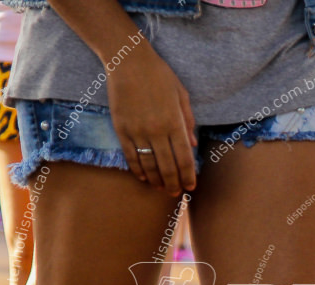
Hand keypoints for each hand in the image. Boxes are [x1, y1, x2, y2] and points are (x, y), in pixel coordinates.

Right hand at [106, 37, 197, 194]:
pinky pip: (131, 156)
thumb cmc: (160, 76)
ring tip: (162, 189)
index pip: (185, 158)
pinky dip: (138, 170)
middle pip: (168, 167)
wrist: (128, 61)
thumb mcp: (181, 96)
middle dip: (174, 184)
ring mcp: (137, 131)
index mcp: (175, 123)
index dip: (189, 176)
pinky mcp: (121, 129)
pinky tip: (145, 178)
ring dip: (157, 181)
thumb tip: (193, 145)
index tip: (191, 186)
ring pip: (149, 165)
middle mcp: (157, 131)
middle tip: (177, 193)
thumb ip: (188, 122)